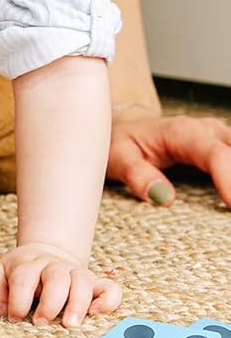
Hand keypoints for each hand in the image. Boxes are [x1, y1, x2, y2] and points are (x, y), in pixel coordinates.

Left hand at [0, 242, 121, 327]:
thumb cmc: (18, 275)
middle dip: (50, 302)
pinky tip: (97, 314)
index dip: (18, 300)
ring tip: (70, 325)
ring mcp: (76, 273)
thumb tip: (4, 310)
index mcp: (27, 264)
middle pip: (56, 277)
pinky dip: (108, 301)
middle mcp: (53, 267)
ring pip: (83, 281)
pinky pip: (110, 289)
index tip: (15, 317)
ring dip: (78, 303)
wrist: (44, 255)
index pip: (23, 278)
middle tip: (42, 323)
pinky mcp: (95, 284)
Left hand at [107, 109, 230, 208]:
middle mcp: (208, 131)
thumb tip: (163, 197)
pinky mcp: (226, 149)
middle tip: (229, 211)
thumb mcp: (117, 156)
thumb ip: (136, 175)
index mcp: (183, 132)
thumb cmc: (123, 142)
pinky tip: (229, 202)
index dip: (230, 181)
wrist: (129, 127)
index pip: (215, 155)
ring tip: (228, 208)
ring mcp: (221, 139)